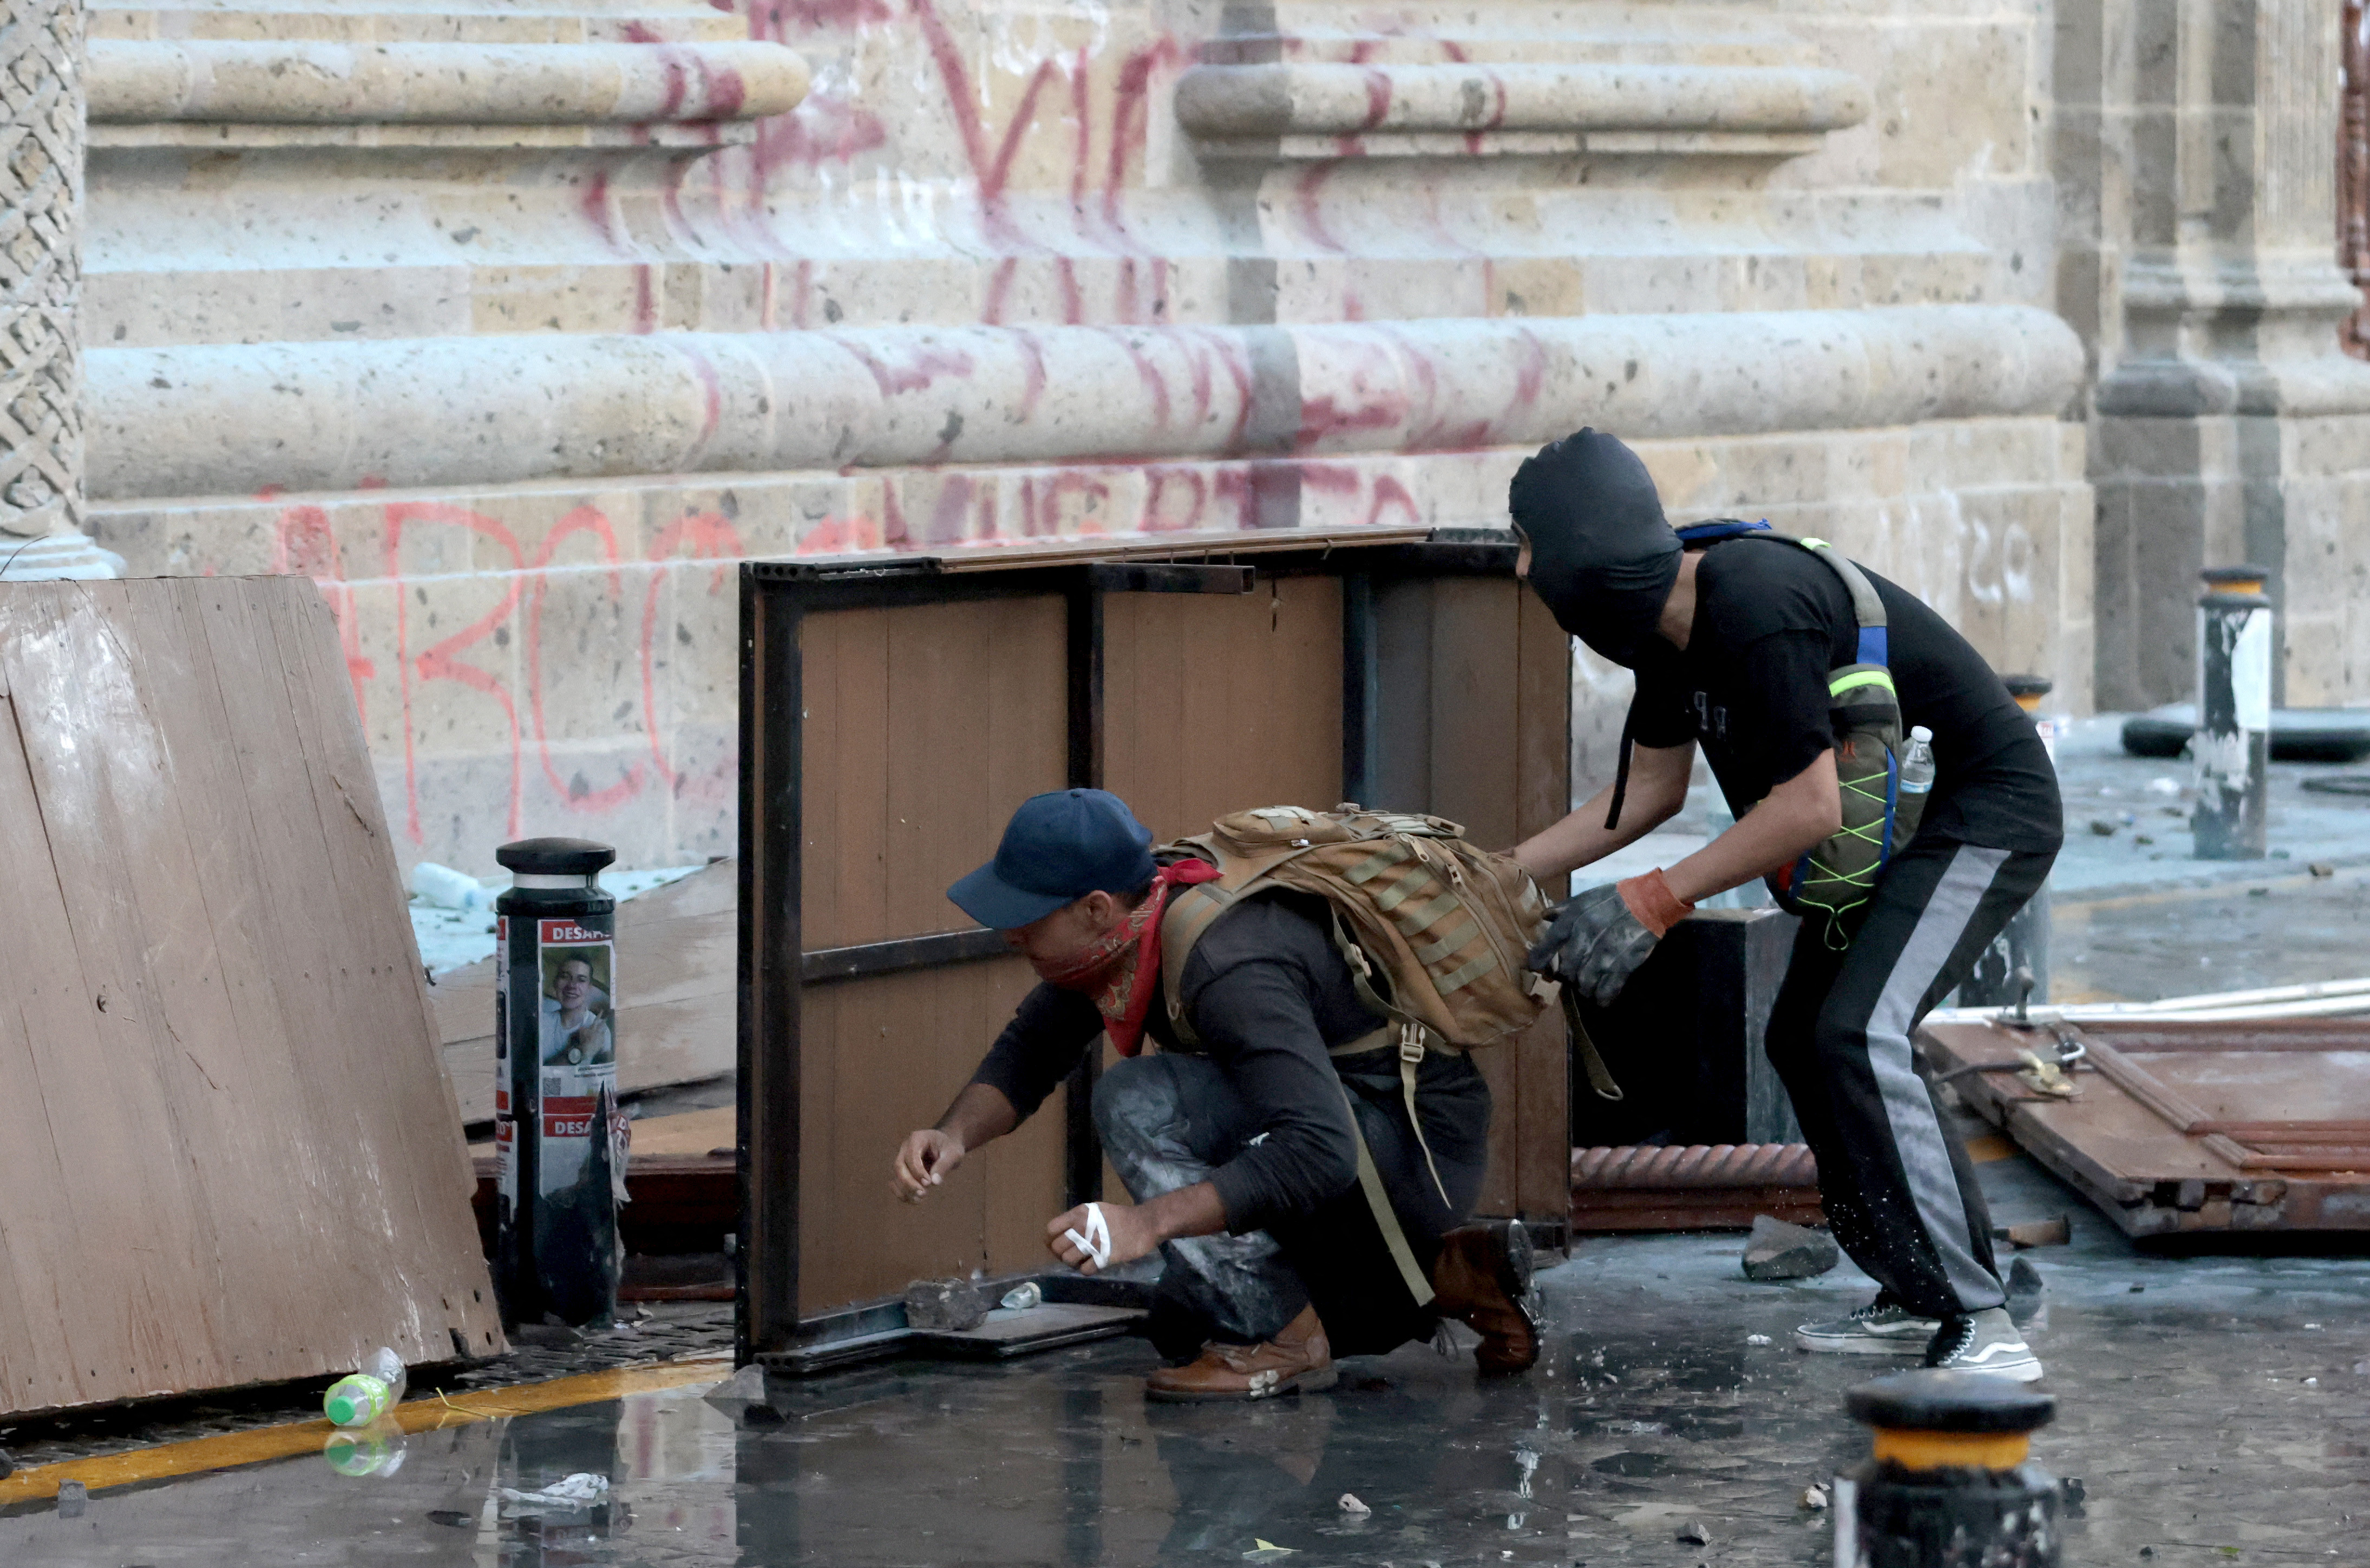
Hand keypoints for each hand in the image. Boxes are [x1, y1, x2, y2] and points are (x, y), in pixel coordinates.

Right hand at [892, 1128, 965, 1202]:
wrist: (946, 1147)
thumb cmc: (950, 1148)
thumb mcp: (953, 1154)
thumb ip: (944, 1165)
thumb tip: (934, 1182)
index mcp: (917, 1138)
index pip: (912, 1156)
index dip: (918, 1171)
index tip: (929, 1183)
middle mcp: (905, 1148)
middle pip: (899, 1166)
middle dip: (909, 1183)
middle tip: (923, 1194)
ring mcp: (902, 1159)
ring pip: (896, 1176)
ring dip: (905, 1191)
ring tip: (920, 1200)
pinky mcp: (902, 1170)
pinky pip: (896, 1183)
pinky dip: (902, 1193)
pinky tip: (914, 1201)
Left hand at [1045, 1201, 1157, 1274]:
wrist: (1144, 1224)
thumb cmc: (1120, 1216)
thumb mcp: (1097, 1210)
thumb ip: (1079, 1219)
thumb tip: (1064, 1232)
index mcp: (1080, 1214)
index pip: (1051, 1228)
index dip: (1051, 1239)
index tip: (1056, 1244)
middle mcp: (1082, 1228)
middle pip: (1057, 1247)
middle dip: (1061, 1253)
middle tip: (1070, 1254)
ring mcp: (1092, 1244)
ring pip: (1068, 1260)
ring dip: (1073, 1263)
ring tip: (1082, 1260)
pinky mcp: (1103, 1258)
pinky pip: (1084, 1270)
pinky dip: (1086, 1270)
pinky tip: (1093, 1265)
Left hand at [1527, 881, 1660, 1006]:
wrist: (1648, 901)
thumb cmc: (1614, 898)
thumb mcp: (1585, 897)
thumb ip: (1563, 908)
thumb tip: (1545, 916)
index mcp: (1573, 919)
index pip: (1549, 944)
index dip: (1540, 959)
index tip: (1535, 968)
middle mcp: (1585, 937)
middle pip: (1567, 969)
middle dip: (1567, 977)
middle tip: (1570, 978)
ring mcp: (1605, 953)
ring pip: (1585, 982)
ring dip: (1584, 988)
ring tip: (1587, 989)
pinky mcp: (1623, 964)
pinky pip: (1608, 988)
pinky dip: (1603, 997)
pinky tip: (1602, 1000)